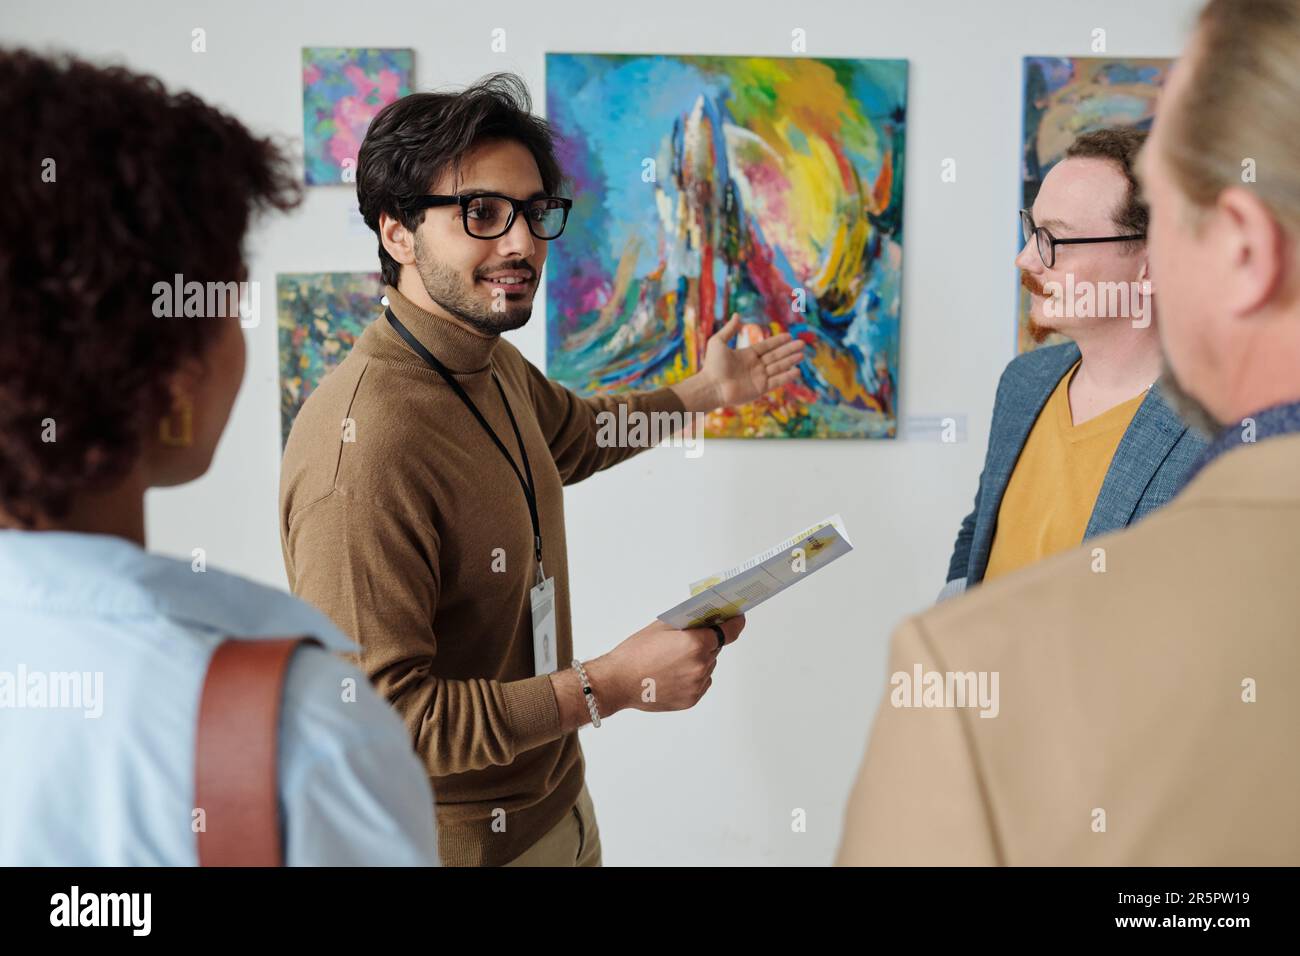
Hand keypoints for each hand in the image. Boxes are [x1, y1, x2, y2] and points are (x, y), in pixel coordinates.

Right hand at [591, 615, 745, 712]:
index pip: (728, 632)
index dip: (735, 623)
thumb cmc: (635, 653)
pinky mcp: (691, 699)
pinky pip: (700, 682)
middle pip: (714, 649)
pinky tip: (673, 674)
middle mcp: (700, 665)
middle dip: (705, 642)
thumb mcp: (662, 627)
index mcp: (695, 644)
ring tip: (672, 661)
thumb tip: (704, 620)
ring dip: (698, 661)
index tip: (738, 619)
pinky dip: (693, 677)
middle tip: (686, 641)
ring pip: (707, 666)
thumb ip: (687, 624)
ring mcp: (697, 684)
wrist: (618, 681)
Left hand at [703, 314, 805, 406]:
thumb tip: (736, 315)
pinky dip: (786, 377)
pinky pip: (776, 381)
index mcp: (746, 355)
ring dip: (790, 361)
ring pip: (778, 367)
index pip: (766, 347)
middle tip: (802, 343)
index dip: (778, 341)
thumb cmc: (712, 365)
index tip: (789, 336)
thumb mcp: (718, 342)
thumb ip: (729, 329)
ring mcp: (758, 378)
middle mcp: (754, 366)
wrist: (711, 387)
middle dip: (789, 350)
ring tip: (802, 355)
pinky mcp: (760, 389)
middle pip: (775, 356)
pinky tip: (797, 371)